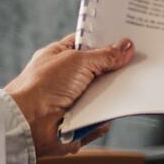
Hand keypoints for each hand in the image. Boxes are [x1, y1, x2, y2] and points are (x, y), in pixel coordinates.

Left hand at [4, 32, 134, 150]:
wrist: (28, 123)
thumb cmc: (41, 86)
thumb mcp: (77, 60)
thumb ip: (105, 54)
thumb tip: (126, 46)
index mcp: (60, 57)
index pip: (88, 44)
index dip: (106, 41)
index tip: (128, 40)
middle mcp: (66, 78)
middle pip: (100, 70)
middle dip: (115, 70)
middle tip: (134, 64)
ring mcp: (73, 100)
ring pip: (104, 96)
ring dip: (111, 96)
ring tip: (121, 90)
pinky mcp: (80, 122)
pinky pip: (103, 119)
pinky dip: (105, 118)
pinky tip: (106, 115)